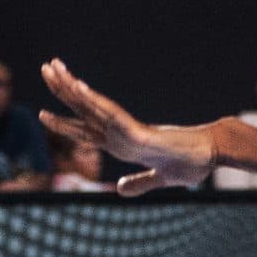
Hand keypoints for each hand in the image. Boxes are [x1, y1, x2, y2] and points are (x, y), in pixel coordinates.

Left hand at [40, 60, 215, 195]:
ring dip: (72, 87)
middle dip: (63, 90)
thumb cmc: (191, 163)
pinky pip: (112, 115)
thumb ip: (141, 183)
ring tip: (54, 68)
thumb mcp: (160, 178)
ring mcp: (130, 130)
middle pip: (85, 109)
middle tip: (46, 67)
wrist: (213, 155)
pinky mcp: (141, 133)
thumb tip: (120, 189)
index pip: (86, 130)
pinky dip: (95, 102)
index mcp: (123, 144)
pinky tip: (79, 88)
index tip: (43, 112)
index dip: (64, 122)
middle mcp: (122, 133)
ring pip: (93, 106)